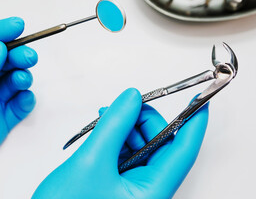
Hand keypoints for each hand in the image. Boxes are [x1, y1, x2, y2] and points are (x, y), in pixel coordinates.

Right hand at [32, 88, 208, 198]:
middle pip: (161, 145)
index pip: (182, 152)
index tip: (198, 100)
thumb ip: (114, 127)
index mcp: (151, 192)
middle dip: (145, 121)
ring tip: (108, 118)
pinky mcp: (118, 182)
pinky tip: (105, 131)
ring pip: (142, 147)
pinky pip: (126, 153)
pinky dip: (117, 137)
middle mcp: (146, 190)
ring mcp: (132, 187)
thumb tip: (131, 100)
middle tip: (128, 105)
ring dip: (128, 128)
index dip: (192, 123)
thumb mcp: (91, 162)